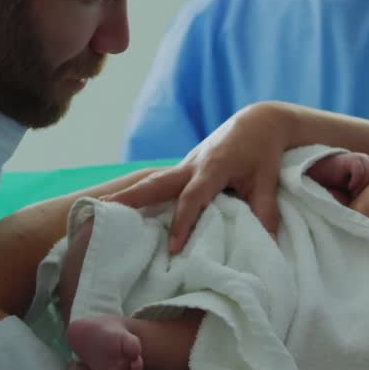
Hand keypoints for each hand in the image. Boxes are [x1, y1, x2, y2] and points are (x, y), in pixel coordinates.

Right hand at [104, 104, 288, 253]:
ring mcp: (186, 164)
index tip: (173, 248)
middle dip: (131, 197)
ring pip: (153, 181)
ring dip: (129, 195)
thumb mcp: (267, 180)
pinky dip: (142, 194)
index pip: (193, 197)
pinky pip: (161, 182)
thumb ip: (265, 211)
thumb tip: (267, 246)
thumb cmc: (263, 151)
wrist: (258, 121)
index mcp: (213, 167)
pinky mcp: (185, 168)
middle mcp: (193, 164)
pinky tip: (125, 209)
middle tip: (104, 211)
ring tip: (101, 210)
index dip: (183, 222)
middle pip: (157, 183)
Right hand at [306, 152, 368, 199]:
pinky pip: (360, 172)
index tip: (363, 198)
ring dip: (361, 187)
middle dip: (368, 190)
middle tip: (356, 196)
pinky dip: (355, 182)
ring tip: (351, 191)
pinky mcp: (353, 159)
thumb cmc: (341, 186)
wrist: (323, 174)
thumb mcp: (357, 192)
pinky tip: (348, 186)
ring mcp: (363, 159)